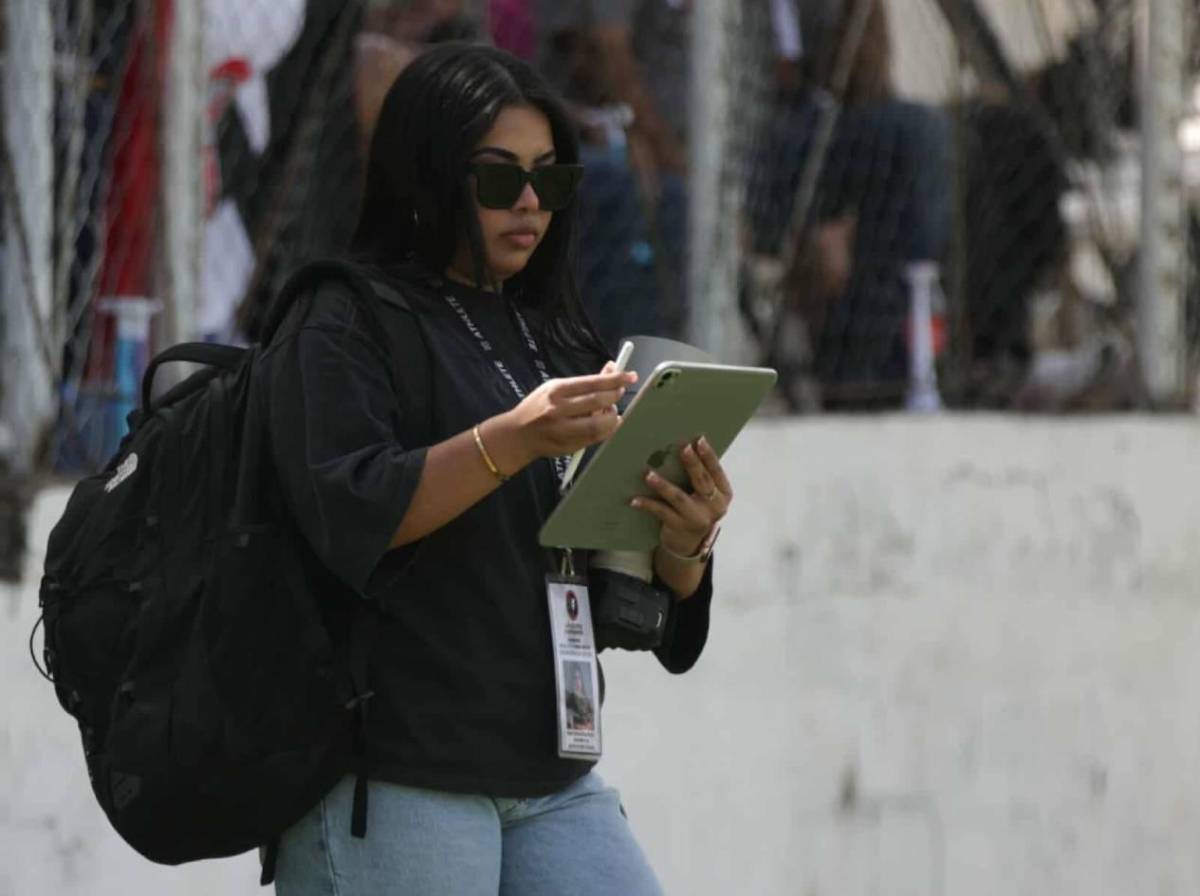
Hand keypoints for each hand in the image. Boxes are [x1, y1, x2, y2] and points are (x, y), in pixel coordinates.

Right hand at [497, 369, 636, 466]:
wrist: (517, 436)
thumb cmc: (537, 408)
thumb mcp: (555, 388)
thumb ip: (583, 383)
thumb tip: (612, 368)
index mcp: (556, 391)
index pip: (592, 383)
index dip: (614, 379)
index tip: (630, 376)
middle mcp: (559, 410)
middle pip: (597, 401)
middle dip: (614, 396)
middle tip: (620, 392)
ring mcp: (564, 430)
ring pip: (599, 423)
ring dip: (612, 416)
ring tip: (612, 411)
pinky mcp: (568, 446)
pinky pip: (595, 438)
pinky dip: (607, 430)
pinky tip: (610, 424)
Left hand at [632, 436, 732, 556]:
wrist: (688, 542)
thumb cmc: (696, 508)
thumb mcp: (705, 495)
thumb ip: (700, 476)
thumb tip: (679, 447)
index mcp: (724, 493)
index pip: (716, 471)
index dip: (708, 455)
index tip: (699, 439)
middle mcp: (714, 506)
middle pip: (702, 481)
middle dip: (692, 463)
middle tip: (683, 448)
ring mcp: (697, 518)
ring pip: (679, 497)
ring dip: (663, 485)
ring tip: (649, 475)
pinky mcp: (679, 526)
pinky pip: (661, 512)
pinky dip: (648, 504)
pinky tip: (635, 499)